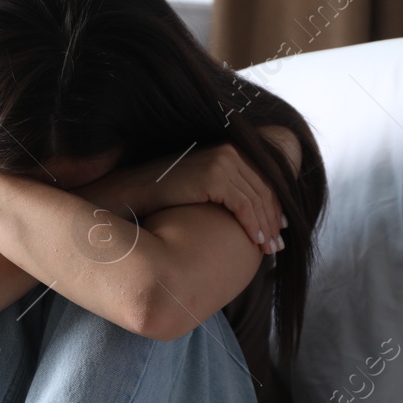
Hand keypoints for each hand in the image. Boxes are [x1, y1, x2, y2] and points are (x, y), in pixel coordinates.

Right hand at [79, 142, 285, 253]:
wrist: (125, 197)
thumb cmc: (153, 201)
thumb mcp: (190, 193)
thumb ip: (215, 195)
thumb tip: (234, 215)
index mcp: (221, 153)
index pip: (258, 179)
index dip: (271, 205)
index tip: (277, 229)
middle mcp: (225, 153)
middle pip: (263, 188)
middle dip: (272, 218)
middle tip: (277, 245)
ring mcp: (219, 162)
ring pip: (257, 197)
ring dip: (266, 225)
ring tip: (269, 249)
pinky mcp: (212, 177)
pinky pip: (243, 203)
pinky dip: (253, 224)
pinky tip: (255, 242)